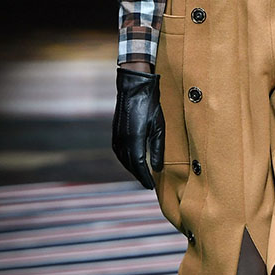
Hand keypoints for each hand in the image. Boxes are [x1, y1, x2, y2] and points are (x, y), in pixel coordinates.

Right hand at [112, 68, 165, 188]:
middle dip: (139, 175)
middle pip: (131, 165)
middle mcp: (123, 140)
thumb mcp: (159, 127)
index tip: (151, 186)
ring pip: (124, 160)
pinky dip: (126, 160)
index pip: (140, 165)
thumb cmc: (150, 104)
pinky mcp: (115, 132)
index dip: (145, 177)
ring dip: (132, 169)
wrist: (133, 88)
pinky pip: (119, 153)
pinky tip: (133, 162)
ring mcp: (117, 136)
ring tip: (142, 175)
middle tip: (148, 183)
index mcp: (135, 139)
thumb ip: (158, 148)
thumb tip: (157, 168)